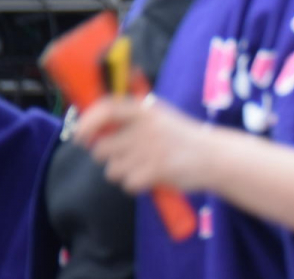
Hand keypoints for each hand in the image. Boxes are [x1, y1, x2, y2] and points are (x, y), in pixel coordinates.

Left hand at [75, 95, 212, 193]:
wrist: (214, 156)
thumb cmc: (182, 137)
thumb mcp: (160, 116)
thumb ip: (130, 117)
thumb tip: (93, 125)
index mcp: (146, 110)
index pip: (106, 108)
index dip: (87, 121)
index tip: (79, 134)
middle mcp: (146, 127)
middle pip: (101, 147)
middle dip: (107, 156)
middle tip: (124, 155)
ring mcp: (150, 149)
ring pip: (112, 169)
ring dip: (123, 172)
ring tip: (144, 165)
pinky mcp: (155, 170)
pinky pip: (128, 183)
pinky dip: (137, 184)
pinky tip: (153, 176)